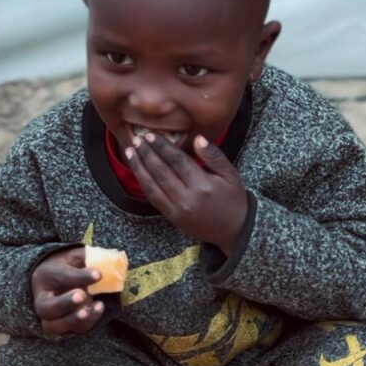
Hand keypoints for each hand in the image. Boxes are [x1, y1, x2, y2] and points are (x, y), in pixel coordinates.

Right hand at [31, 246, 103, 334]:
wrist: (57, 280)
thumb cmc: (68, 266)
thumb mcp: (75, 257)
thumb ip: (88, 257)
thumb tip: (109, 261)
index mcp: (45, 276)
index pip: (59, 277)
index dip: (80, 277)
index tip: (99, 274)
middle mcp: (42, 298)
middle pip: (45, 307)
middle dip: (64, 303)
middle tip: (82, 295)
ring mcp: (49, 316)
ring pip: (53, 326)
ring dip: (72, 320)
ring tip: (87, 310)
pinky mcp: (61, 326)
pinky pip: (71, 330)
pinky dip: (87, 322)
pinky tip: (99, 307)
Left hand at [125, 134, 247, 254]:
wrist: (235, 230)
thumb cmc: (234, 199)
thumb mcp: (231, 174)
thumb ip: (214, 156)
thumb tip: (197, 138)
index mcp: (203, 185)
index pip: (177, 160)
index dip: (162, 146)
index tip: (149, 135)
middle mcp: (187, 198)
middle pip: (161, 171)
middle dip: (147, 154)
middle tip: (136, 139)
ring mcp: (178, 210)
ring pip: (152, 185)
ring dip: (139, 168)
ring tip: (130, 152)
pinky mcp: (173, 218)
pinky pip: (153, 199)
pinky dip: (144, 184)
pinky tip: (138, 171)